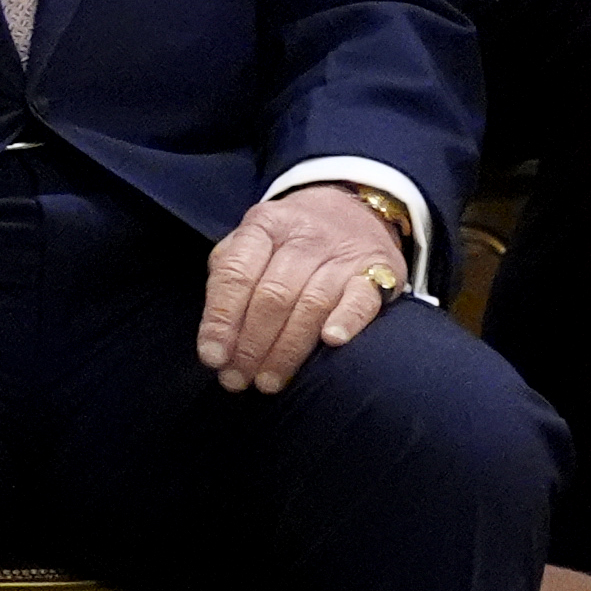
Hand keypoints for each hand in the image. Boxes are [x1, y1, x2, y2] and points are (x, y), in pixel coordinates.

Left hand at [198, 181, 404, 395]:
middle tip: (238, 379)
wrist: (354, 209)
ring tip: (268, 382)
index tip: (212, 357)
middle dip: (251, 344)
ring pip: (311, 304)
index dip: (221, 318)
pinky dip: (347, 320)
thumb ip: (227, 279)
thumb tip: (214, 340)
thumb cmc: (289, 241)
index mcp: (264, 225)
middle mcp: (304, 236)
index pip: (236, 272)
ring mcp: (343, 253)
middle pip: (273, 295)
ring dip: (287, 349)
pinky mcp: (378, 270)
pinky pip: (362, 297)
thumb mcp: (251, 243)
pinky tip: (331, 341)